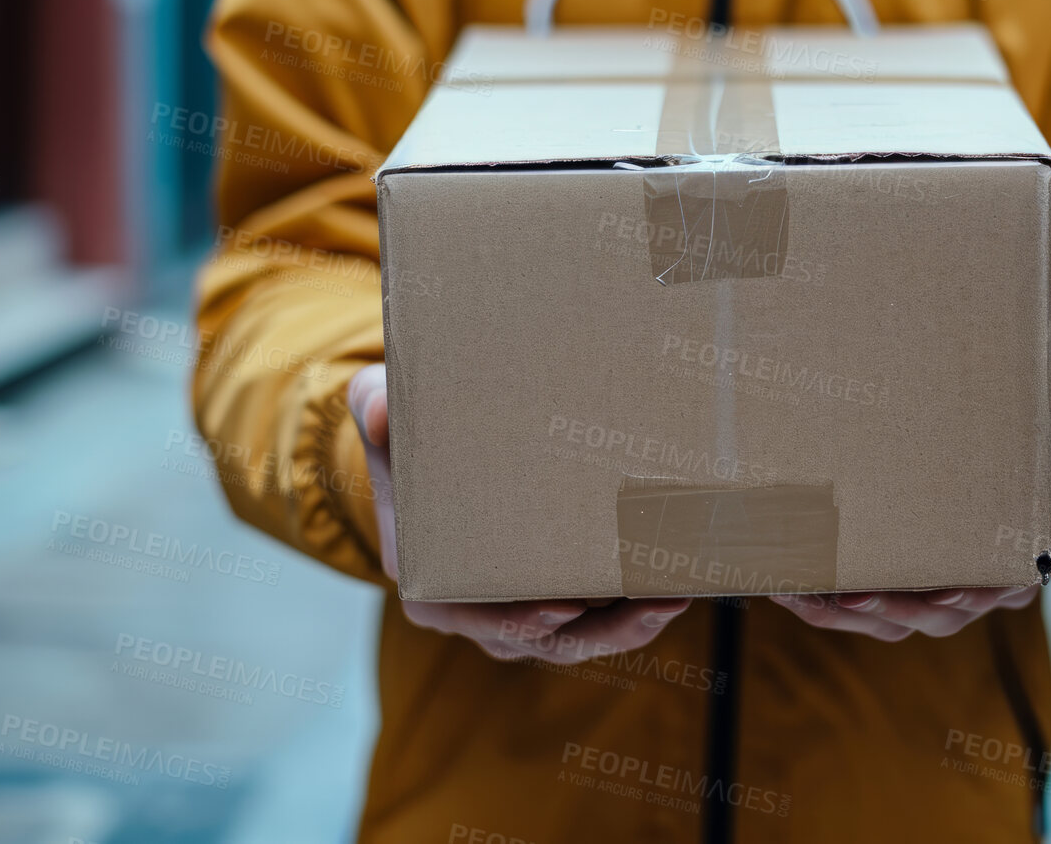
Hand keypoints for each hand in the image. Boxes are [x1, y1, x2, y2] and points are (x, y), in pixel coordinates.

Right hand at [347, 364, 690, 663]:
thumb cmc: (403, 435)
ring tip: (674, 596)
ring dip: (628, 626)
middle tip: (650, 603)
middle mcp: (473, 610)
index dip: (517, 620)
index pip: (475, 616)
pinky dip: (630, 610)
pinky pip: (593, 620)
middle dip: (600, 629)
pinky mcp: (550, 598)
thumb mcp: (379, 412)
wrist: (421, 448)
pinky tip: (673, 586)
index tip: (562, 609)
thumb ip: (376, 411)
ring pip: (576, 639)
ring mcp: (515, 611)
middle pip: (540, 640)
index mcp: (430, 583)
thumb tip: (380, 414)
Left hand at [769, 348, 1050, 640]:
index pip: (1007, 582)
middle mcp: (990, 582)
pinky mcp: (904, 586)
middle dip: (895, 608)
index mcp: (1035, 546)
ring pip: (897, 621)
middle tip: (852, 595)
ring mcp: (944, 589)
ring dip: (848, 615)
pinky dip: (828, 604)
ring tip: (802, 594)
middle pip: (942, 612)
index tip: (944, 588)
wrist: (1014, 437)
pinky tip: (787, 586)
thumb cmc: (1038, 418)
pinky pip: (867, 609)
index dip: (976, 592)